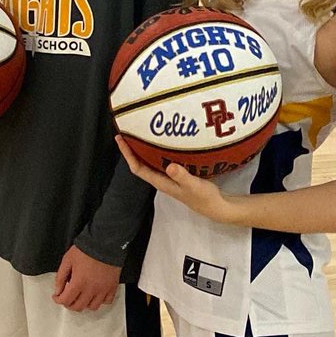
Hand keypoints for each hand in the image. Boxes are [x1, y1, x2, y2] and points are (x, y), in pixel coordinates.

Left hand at [53, 245, 121, 311]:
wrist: (104, 242)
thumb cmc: (87, 249)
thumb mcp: (67, 260)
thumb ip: (61, 277)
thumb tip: (58, 290)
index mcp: (79, 282)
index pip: (65, 300)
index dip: (58, 300)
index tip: (57, 297)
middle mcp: (91, 289)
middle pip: (78, 307)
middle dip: (69, 304)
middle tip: (67, 298)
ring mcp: (103, 289)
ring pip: (92, 307)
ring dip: (85, 304)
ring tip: (81, 297)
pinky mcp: (112, 286)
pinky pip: (107, 301)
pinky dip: (100, 300)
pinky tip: (95, 294)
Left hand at [116, 136, 231, 221]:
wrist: (215, 206)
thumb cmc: (203, 197)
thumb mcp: (193, 185)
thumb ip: (182, 176)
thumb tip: (169, 166)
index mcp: (161, 182)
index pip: (138, 168)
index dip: (128, 154)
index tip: (120, 140)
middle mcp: (161, 179)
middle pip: (140, 163)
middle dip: (132, 148)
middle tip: (127, 131)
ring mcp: (169, 177)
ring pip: (150, 161)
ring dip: (143, 148)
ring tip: (140, 132)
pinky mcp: (177, 173)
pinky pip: (162, 159)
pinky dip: (158, 149)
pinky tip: (162, 140)